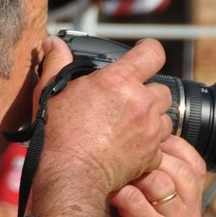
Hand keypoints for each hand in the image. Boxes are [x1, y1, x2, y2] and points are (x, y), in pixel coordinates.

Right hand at [38, 38, 174, 196]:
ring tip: (127, 128)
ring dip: (151, 120)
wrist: (70, 174)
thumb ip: (56, 63)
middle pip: (161, 89)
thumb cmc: (57, 134)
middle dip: (147, 94)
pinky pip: (159, 145)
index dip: (148, 50)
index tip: (143, 54)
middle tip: (126, 103)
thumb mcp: (51, 93)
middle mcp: (142, 101)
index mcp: (119, 80)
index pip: (152, 52)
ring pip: (164, 118)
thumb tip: (52, 42)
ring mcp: (151, 129)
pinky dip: (148, 147)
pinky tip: (128, 149)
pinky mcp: (153, 153)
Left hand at [108, 135, 205, 216]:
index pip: (194, 163)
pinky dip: (119, 193)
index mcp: (191, 204)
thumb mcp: (145, 204)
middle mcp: (190, 215)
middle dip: (148, 158)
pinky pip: (136, 199)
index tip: (144, 142)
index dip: (170, 147)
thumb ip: (150, 179)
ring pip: (160, 181)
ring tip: (112, 176)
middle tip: (122, 158)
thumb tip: (136, 144)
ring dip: (131, 174)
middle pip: (179, 168)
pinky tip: (108, 195)